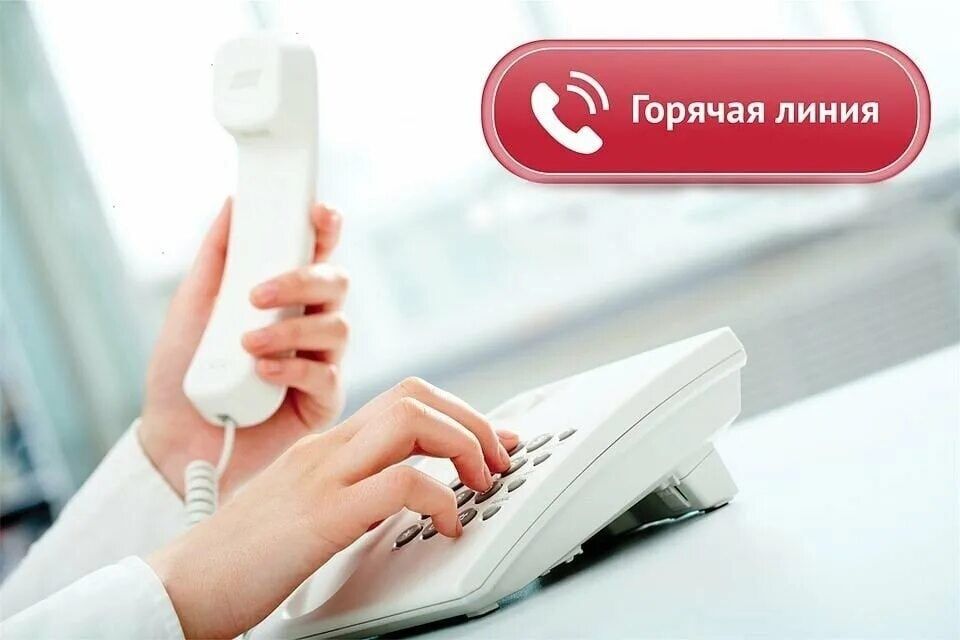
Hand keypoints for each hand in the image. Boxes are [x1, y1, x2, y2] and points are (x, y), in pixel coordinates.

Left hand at [140, 198, 348, 494]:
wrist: (173, 439)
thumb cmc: (184, 371)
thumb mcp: (194, 304)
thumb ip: (219, 255)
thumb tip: (234, 202)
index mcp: (287, 296)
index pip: (319, 252)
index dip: (327, 228)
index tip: (317, 213)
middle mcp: (311, 324)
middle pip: (338, 283)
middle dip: (303, 281)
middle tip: (257, 294)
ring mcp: (321, 363)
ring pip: (338, 328)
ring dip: (291, 332)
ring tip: (247, 345)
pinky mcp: (323, 403)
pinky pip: (328, 377)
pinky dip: (294, 370)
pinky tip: (262, 374)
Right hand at [148, 378, 519, 638]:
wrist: (181, 587)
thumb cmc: (241, 556)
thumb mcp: (303, 506)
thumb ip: (347, 488)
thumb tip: (404, 491)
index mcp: (325, 447)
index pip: (403, 400)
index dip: (458, 413)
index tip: (491, 440)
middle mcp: (327, 450)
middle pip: (416, 395)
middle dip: (472, 420)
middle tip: (498, 458)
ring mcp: (323, 477)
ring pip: (413, 421)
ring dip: (464, 445)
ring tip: (481, 483)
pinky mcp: (322, 517)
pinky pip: (401, 485)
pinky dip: (441, 499)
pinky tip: (446, 525)